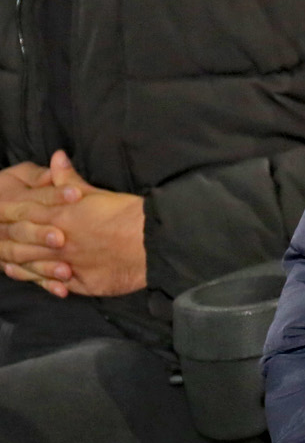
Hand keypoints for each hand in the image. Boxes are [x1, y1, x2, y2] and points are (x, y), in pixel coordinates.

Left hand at [0, 151, 145, 297]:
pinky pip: (56, 285)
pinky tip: (39, 282)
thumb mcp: (97, 192)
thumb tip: (56, 157)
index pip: (23, 214)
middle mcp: (58, 243)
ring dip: (18, 264)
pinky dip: (45, 283)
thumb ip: (70, 179)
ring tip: (7, 262)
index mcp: (60, 216)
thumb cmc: (127, 213)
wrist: (152, 243)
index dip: (6, 212)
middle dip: (3, 239)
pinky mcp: (82, 283)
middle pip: (21, 242)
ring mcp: (68, 265)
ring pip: (33, 266)